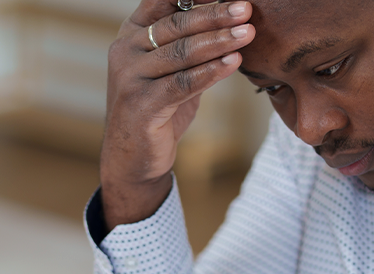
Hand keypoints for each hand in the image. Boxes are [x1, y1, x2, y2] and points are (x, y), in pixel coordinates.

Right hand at [101, 1, 253, 226]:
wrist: (132, 158)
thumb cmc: (158, 109)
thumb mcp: (170, 69)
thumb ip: (189, 44)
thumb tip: (229, 18)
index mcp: (131, 33)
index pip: (163, 1)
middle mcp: (125, 49)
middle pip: (177, 24)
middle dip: (216, 14)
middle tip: (246, 9)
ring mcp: (129, 77)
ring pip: (181, 52)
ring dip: (219, 41)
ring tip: (248, 34)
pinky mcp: (140, 105)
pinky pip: (182, 83)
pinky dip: (211, 72)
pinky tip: (233, 62)